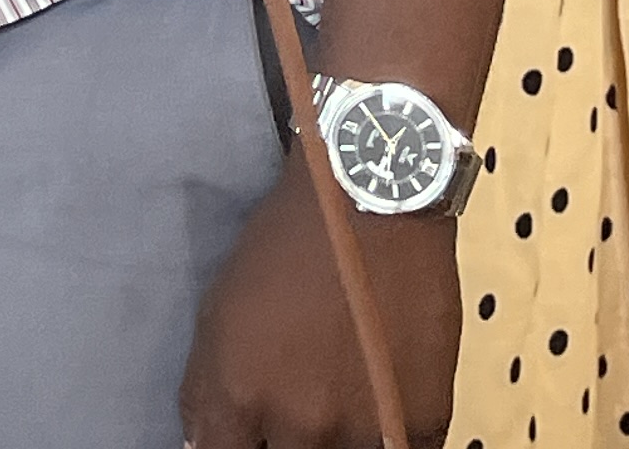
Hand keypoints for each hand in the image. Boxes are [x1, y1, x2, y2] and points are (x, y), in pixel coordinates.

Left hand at [181, 168, 459, 448]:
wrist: (373, 203)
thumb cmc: (287, 244)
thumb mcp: (220, 309)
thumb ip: (208, 392)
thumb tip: (206, 446)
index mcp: (240, 397)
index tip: (245, 437)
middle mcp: (300, 426)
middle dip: (282, 442)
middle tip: (294, 408)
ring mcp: (364, 430)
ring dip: (334, 444)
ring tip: (335, 401)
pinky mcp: (422, 423)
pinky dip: (382, 441)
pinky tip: (373, 412)